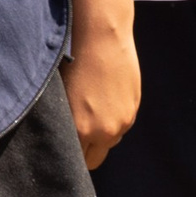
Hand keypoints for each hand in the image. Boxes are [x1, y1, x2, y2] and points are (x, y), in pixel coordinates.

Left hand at [60, 25, 139, 168]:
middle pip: (93, 160)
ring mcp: (121, 121)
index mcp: (80, 129)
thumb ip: (66, 122)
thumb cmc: (71, 60)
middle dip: (85, 151)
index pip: (75, 160)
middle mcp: (103, 131)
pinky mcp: (133, 109)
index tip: (64, 146)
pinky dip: (114, 119)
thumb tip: (63, 134)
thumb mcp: (62, 96)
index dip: (69, 153)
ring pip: (109, 141)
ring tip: (90, 110)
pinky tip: (104, 98)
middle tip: (76, 134)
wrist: (100, 36)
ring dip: (101, 134)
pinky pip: (122, 125)